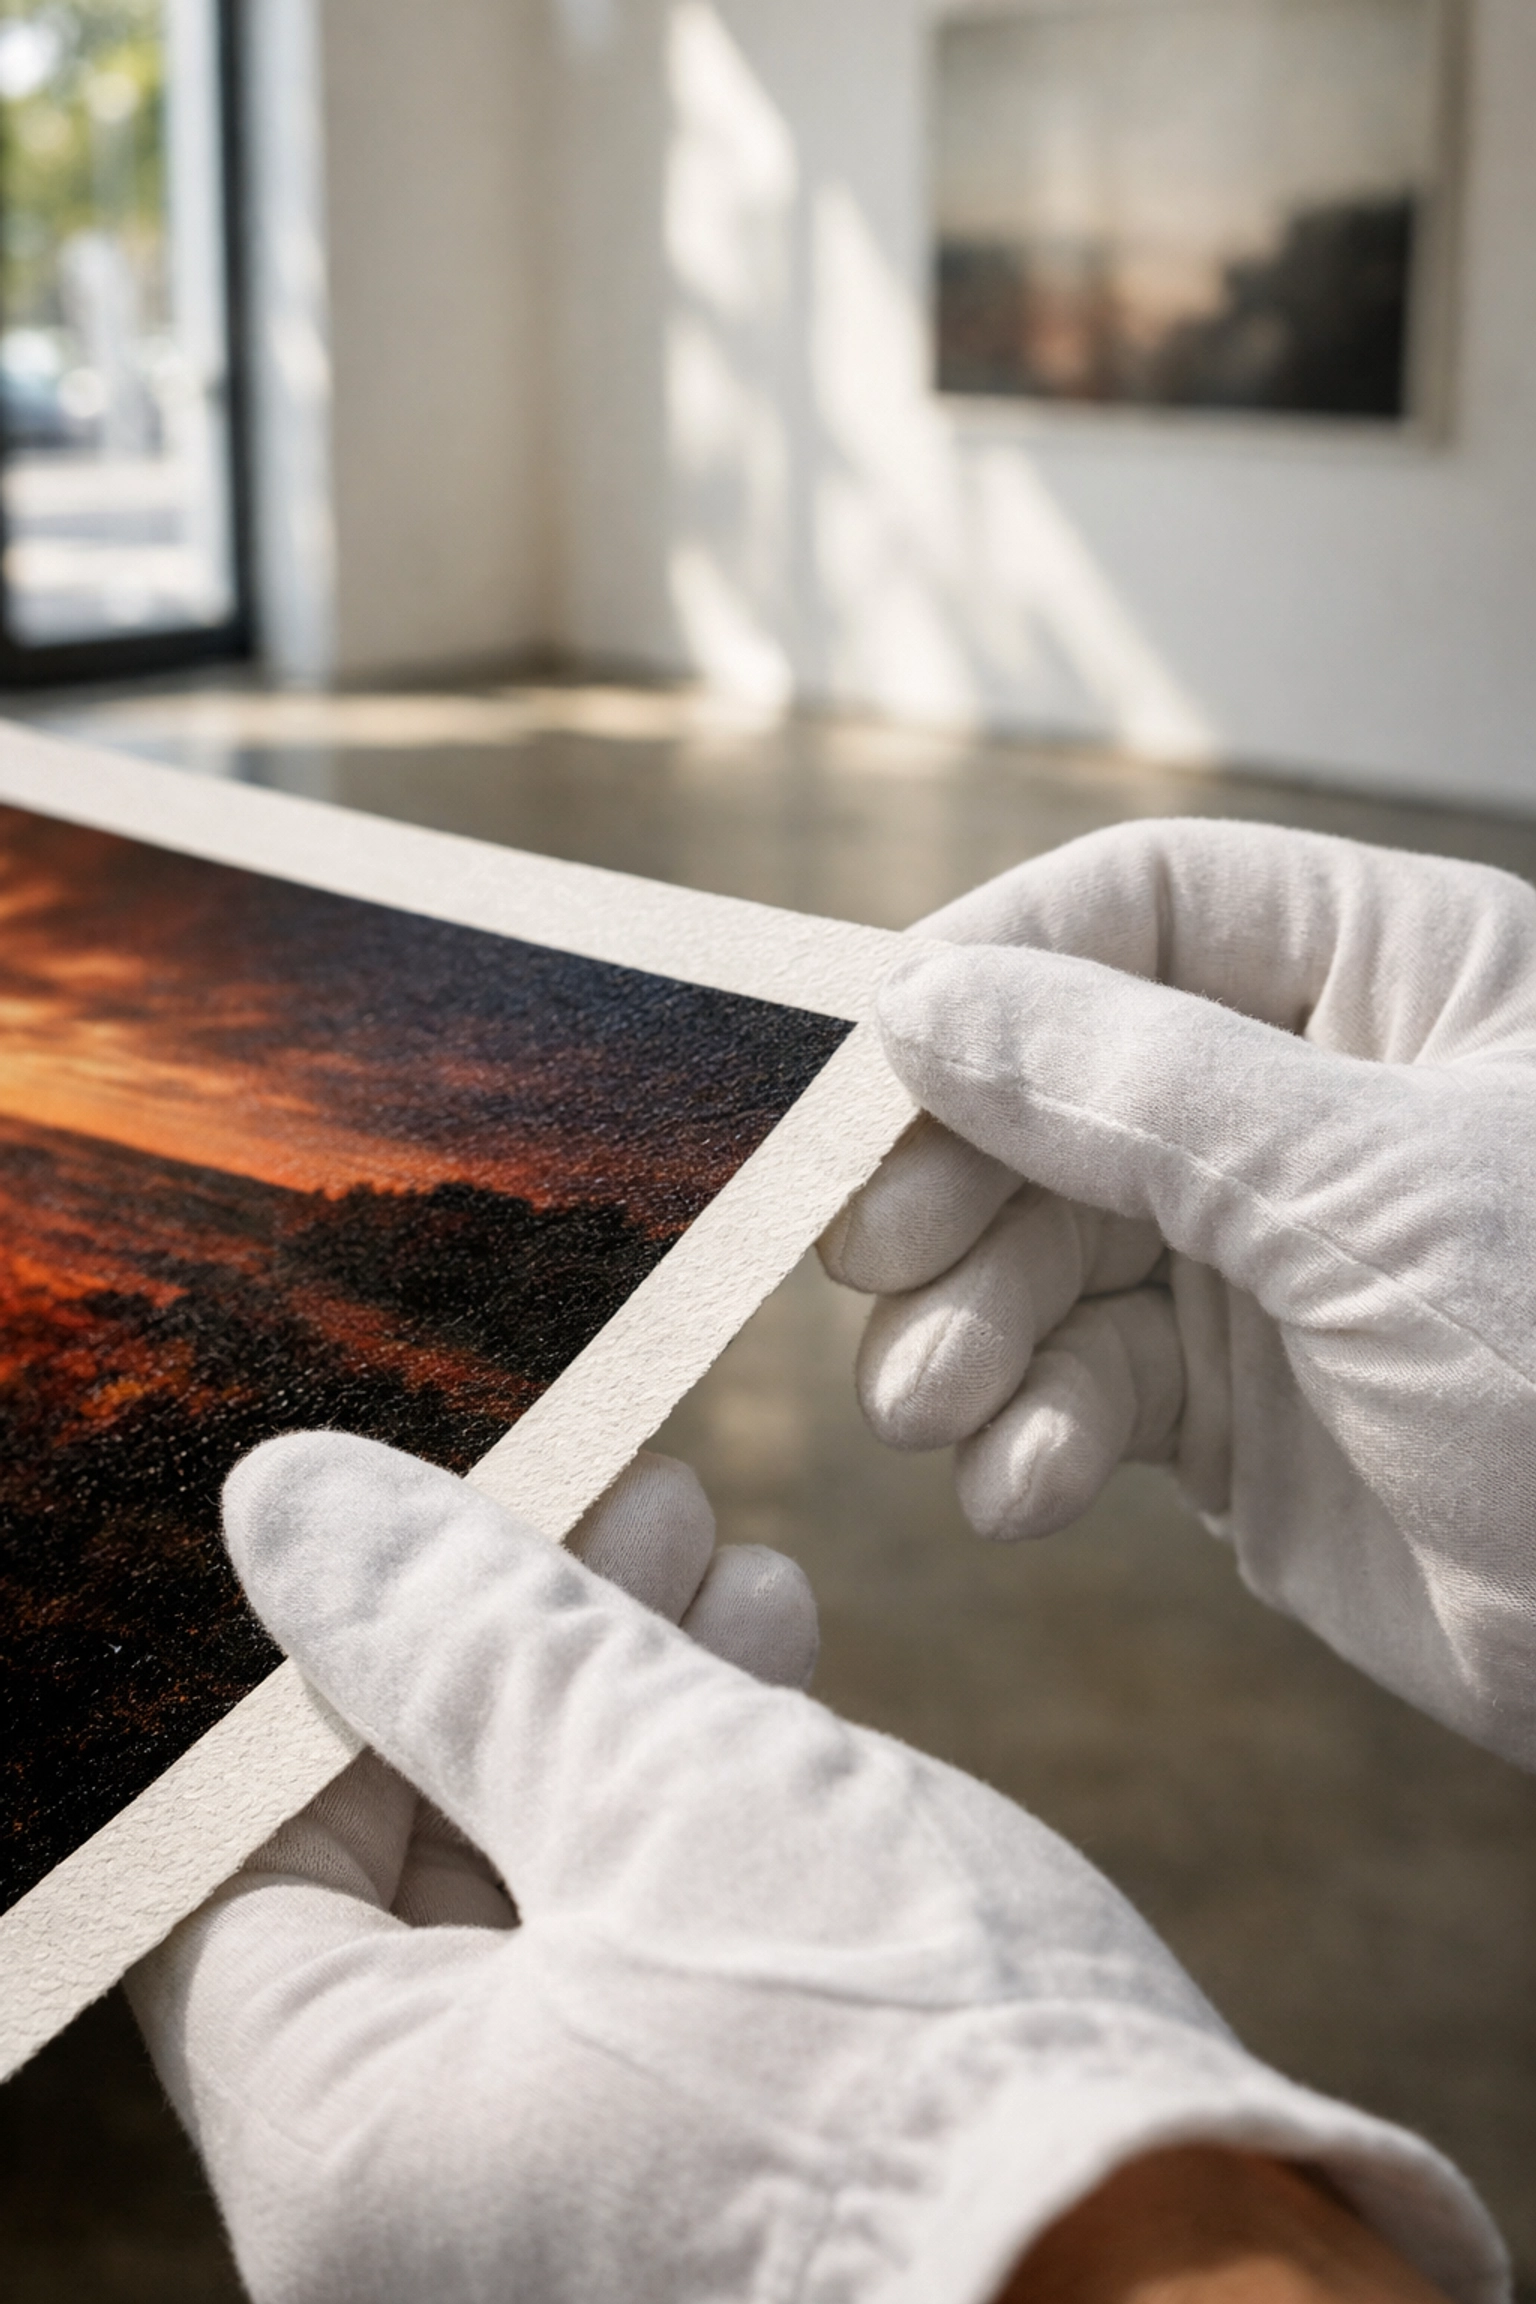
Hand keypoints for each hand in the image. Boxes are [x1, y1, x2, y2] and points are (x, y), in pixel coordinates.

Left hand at [127, 1430, 1492, 2303]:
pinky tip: (775, 1667)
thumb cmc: (906, 2064)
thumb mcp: (659, 1785)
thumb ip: (458, 1637)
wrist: (1202, 2300)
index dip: (339, 1666)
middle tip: (621, 1496)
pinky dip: (695, 1819)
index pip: (240, 1864)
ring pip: (545, 1906)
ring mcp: (569, 2220)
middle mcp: (422, 2224)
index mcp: (343, 2157)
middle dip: (518, 1657)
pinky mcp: (706, 2198)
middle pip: (407, 1872)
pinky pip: (646, 1980)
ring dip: (623, 1707)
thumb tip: (285, 1500)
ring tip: (722, 1547)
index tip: (441, 1524)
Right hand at [822, 820, 1535, 1767]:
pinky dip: (1030, 1436)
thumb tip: (923, 1006)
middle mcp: (1318, 1099)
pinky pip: (1085, 1386)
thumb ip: (1140, 1090)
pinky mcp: (1240, 1405)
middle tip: (876, 1263)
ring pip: (1048, 1246)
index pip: (1141, 905)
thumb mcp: (1377, 1204)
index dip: (993, 968)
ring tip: (930, 1411)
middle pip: (1062, 1081)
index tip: (867, 1067)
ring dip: (969, 1330)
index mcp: (1398, 977)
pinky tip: (1022, 1492)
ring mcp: (1274, 1256)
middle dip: (961, 1183)